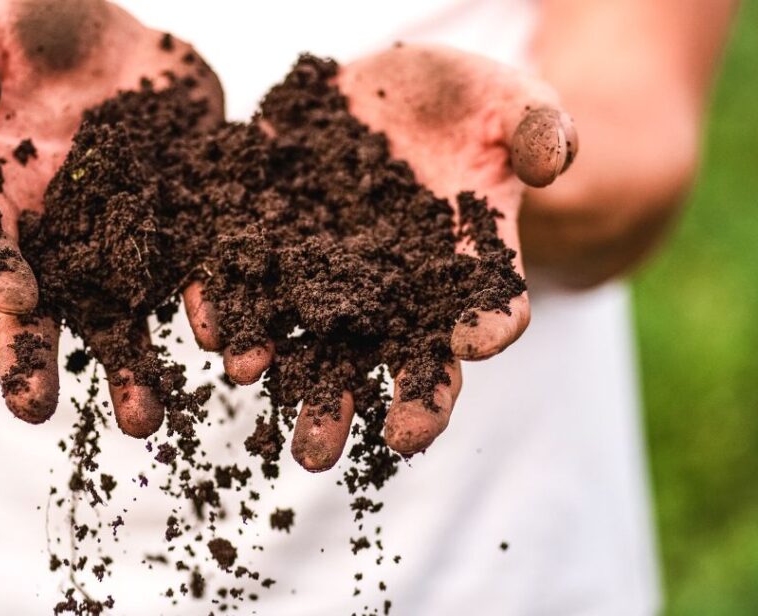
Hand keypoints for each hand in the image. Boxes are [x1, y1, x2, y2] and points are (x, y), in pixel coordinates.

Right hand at [0, 0, 221, 428]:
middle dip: (46, 356)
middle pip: (51, 301)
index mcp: (5, 193)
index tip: (14, 299)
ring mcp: (130, 230)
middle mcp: (65, 231)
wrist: (110, 44)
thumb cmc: (30, 36)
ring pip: (132, 306)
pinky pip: (204, 264)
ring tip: (149, 420)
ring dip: (139, 362)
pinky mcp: (191, 212)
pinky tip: (234, 338)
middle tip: (38, 413)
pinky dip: (218, 301)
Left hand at [184, 45, 576, 470]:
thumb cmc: (470, 103)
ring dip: (274, 363)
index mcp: (459, 270)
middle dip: (343, 404)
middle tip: (318, 452)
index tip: (472, 345)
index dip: (481, 329)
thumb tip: (553, 165)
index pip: (478, 316)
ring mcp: (326, 264)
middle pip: (371, 358)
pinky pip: (245, 273)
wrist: (394, 89)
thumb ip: (537, 129)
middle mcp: (389, 287)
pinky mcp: (274, 227)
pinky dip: (226, 299)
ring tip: (251, 378)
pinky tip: (210, 323)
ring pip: (299, 332)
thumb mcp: (514, 101)